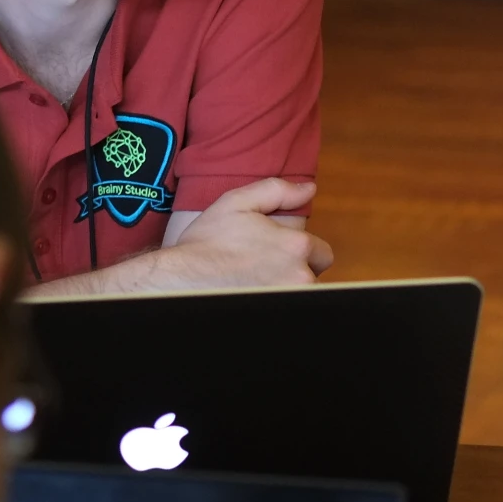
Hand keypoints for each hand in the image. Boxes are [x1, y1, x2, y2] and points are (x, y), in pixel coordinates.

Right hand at [155, 179, 332, 289]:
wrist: (181, 280)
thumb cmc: (206, 243)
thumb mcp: (237, 203)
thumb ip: (278, 191)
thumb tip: (309, 189)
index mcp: (296, 246)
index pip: (321, 251)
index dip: (300, 248)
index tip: (277, 249)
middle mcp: (300, 277)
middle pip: (315, 276)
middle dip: (298, 269)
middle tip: (266, 265)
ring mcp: (288, 298)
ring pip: (302, 292)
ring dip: (288, 286)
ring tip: (257, 280)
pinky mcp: (274, 312)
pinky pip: (288, 303)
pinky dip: (276, 297)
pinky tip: (254, 291)